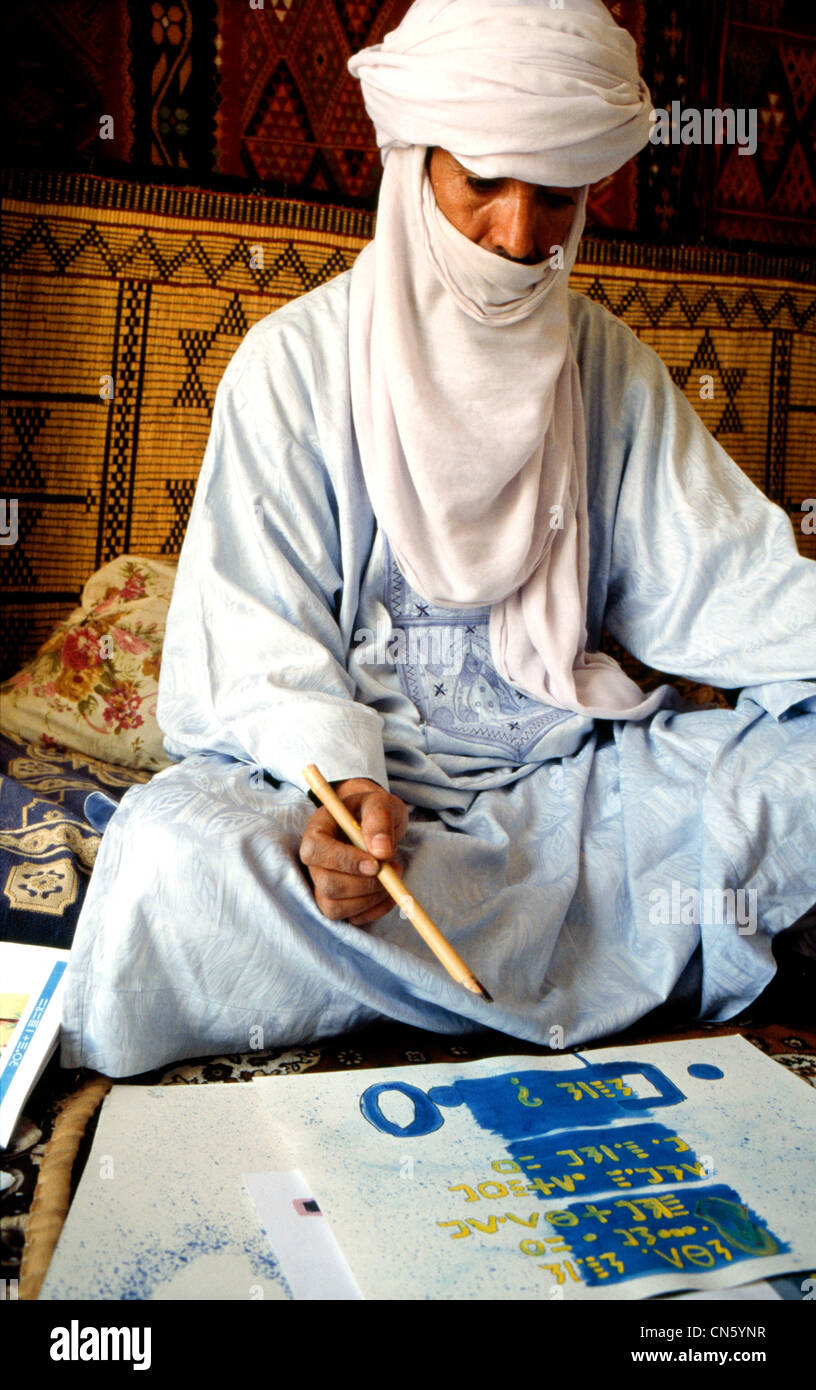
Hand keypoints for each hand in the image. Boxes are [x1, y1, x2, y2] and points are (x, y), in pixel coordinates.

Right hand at [299, 778, 408, 925]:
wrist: (378, 825)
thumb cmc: (375, 811)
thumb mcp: (381, 802)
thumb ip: (380, 817)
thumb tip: (381, 851)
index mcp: (317, 830)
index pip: (315, 850)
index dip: (343, 861)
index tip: (375, 863)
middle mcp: (315, 861)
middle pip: (326, 884)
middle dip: (364, 884)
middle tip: (393, 869)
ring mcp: (323, 884)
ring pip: (335, 907)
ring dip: (371, 898)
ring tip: (393, 876)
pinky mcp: (339, 902)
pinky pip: (352, 918)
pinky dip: (376, 909)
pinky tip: (390, 891)